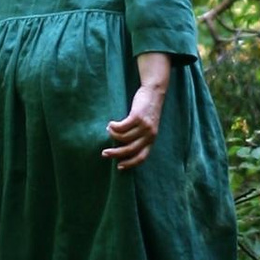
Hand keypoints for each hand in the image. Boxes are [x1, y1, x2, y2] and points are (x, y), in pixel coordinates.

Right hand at [104, 54, 171, 170]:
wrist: (154, 93)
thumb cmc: (148, 110)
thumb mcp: (147, 127)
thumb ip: (139, 137)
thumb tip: (122, 147)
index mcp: (152, 140)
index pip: (142, 157)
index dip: (130, 163)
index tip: (119, 166)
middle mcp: (149, 135)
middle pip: (129, 149)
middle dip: (115, 153)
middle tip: (105, 153)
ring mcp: (144, 126)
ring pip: (123, 137)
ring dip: (113, 135)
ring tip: (109, 130)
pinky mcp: (137, 117)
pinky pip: (121, 127)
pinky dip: (113, 127)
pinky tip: (110, 124)